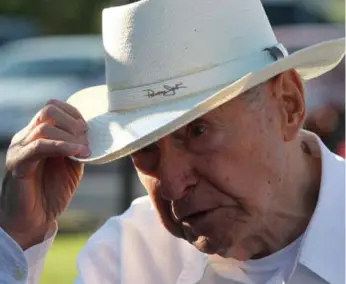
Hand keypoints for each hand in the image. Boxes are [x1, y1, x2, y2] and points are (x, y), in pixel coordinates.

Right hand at [0, 99, 89, 249]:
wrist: (34, 220)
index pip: (53, 107)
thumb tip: (89, 135)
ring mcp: (20, 149)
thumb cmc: (52, 192)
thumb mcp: (71, 165)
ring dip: (71, 136)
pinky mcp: (18, 164)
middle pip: (49, 110)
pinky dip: (62, 147)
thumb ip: (77, 148)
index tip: (89, 128)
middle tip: (87, 139)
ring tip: (85, 150)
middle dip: (73, 122)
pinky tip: (78, 153)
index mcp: (38, 135)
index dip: (74, 113)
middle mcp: (26, 137)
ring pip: (45, 127)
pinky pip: (39, 147)